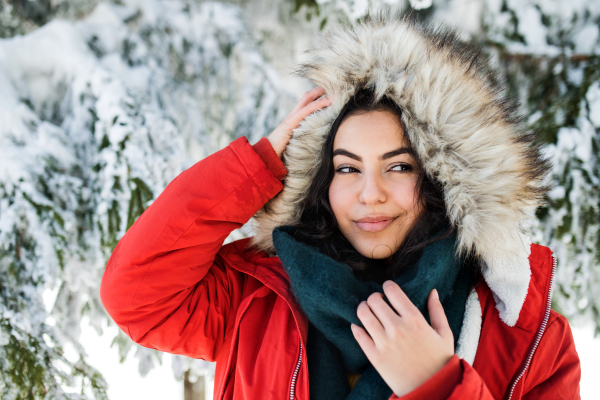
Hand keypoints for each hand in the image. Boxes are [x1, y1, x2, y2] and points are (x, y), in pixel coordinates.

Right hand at [267, 86, 331, 158]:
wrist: (267, 155)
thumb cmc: (280, 154)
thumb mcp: (296, 145)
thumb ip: (304, 141)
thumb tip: (318, 145)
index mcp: (293, 121)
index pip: (305, 104)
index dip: (316, 97)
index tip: (329, 94)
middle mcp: (292, 116)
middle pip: (306, 97)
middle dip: (319, 90)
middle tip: (333, 87)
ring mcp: (291, 117)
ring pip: (308, 100)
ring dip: (322, 95)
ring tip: (336, 92)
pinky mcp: (291, 122)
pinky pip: (307, 109)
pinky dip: (319, 103)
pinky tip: (329, 101)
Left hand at [350, 281, 453, 396]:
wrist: (432, 390)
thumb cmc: (440, 361)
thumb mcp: (444, 334)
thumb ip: (437, 310)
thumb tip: (432, 291)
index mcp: (414, 319)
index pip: (392, 291)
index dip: (387, 286)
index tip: (388, 289)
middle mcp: (397, 328)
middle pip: (374, 300)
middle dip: (375, 297)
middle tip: (378, 301)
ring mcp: (384, 342)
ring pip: (363, 314)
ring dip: (363, 308)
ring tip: (367, 310)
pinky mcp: (374, 356)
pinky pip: (358, 334)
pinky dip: (356, 327)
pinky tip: (361, 326)